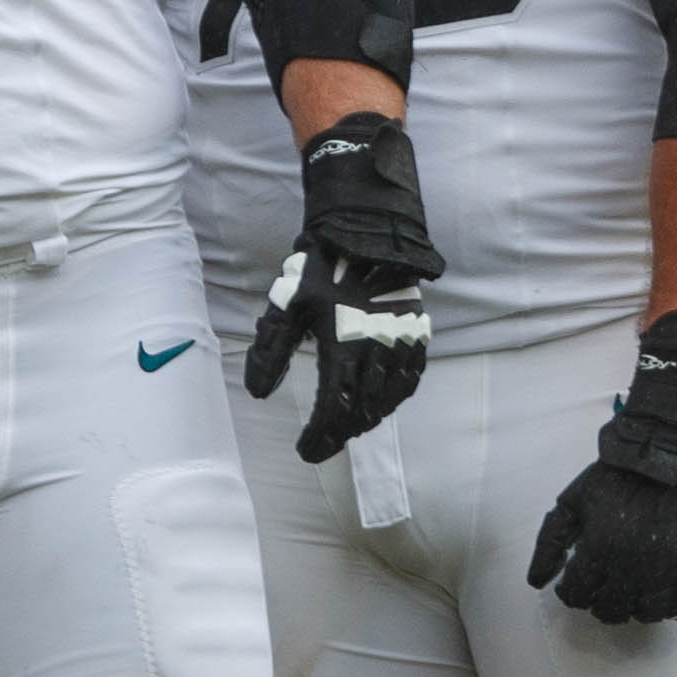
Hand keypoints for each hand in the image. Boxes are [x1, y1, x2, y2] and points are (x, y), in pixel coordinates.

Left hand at [242, 113, 438, 460]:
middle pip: (363, 409)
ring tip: (348, 427)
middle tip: (323, 442)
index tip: (307, 451)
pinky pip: (412, 375)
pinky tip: (384, 402)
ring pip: (389, 397)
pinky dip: (396, 397)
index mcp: (343, 343)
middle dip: (341, 432)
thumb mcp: (288, 303)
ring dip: (368, 418)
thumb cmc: (323, 264)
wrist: (368, 226)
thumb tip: (258, 393)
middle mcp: (378, 348)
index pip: (334, 407)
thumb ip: (272, 350)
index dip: (321, 435)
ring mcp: (402, 340)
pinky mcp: (418, 329)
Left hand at [527, 307, 676, 625]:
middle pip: (610, 610)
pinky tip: (663, 594)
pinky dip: (673, 607)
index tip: (576, 585)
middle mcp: (633, 567)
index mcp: (600, 550)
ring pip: (646, 614)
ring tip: (632, 592)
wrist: (671, 451)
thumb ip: (549, 543)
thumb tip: (537, 582)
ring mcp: (669, 570)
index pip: (577, 596)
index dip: (572, 593)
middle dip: (600, 603)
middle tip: (603, 589)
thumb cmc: (615, 476)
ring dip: (635, 608)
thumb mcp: (572, 502)